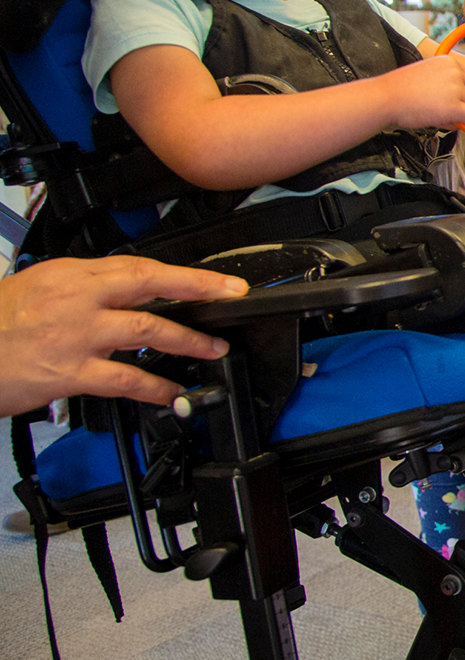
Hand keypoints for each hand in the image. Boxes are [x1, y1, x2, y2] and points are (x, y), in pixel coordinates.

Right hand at [0, 257, 247, 412]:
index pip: (140, 266)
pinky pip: (124, 379)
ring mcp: (75, 336)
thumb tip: (125, 290)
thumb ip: (84, 288)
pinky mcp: (69, 372)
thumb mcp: (38, 287)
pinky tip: (172, 392)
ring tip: (213, 349)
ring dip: (187, 341)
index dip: (187, 274)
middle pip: (149, 287)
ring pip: (146, 330)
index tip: (220, 280)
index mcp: (70, 275)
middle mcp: (77, 299)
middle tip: (231, 298)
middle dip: (199, 292)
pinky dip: (154, 387)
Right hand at [381, 53, 464, 130]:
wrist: (385, 98)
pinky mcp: (456, 106)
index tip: (456, 101)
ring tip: (440, 116)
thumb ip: (448, 86)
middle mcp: (456, 71)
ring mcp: (457, 88)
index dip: (463, 94)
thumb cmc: (400, 90)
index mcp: (449, 61)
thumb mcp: (427, 77)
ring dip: (464, 115)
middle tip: (443, 112)